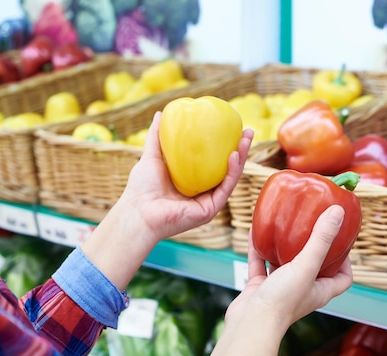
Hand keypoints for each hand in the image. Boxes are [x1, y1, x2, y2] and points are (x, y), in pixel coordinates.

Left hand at [81, 111, 251, 289]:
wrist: (138, 212)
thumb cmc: (141, 188)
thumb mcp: (152, 156)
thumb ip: (157, 137)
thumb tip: (160, 113)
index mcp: (193, 181)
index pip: (214, 161)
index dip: (225, 145)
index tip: (233, 127)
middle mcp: (203, 191)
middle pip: (227, 168)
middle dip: (241, 150)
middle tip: (248, 131)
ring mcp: (208, 201)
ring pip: (231, 178)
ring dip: (241, 158)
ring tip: (246, 140)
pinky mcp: (210, 210)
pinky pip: (225, 189)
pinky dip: (232, 172)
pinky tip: (234, 156)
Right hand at [234, 204, 352, 329]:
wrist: (250, 324)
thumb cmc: (282, 302)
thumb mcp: (306, 266)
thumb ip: (321, 239)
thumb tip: (338, 213)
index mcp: (320, 290)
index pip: (342, 278)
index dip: (346, 261)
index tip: (342, 241)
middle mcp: (303, 290)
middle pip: (313, 267)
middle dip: (313, 247)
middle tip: (311, 226)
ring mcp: (281, 289)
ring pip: (284, 264)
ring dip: (284, 247)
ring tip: (284, 226)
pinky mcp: (261, 288)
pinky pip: (261, 264)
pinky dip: (259, 249)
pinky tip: (255, 232)